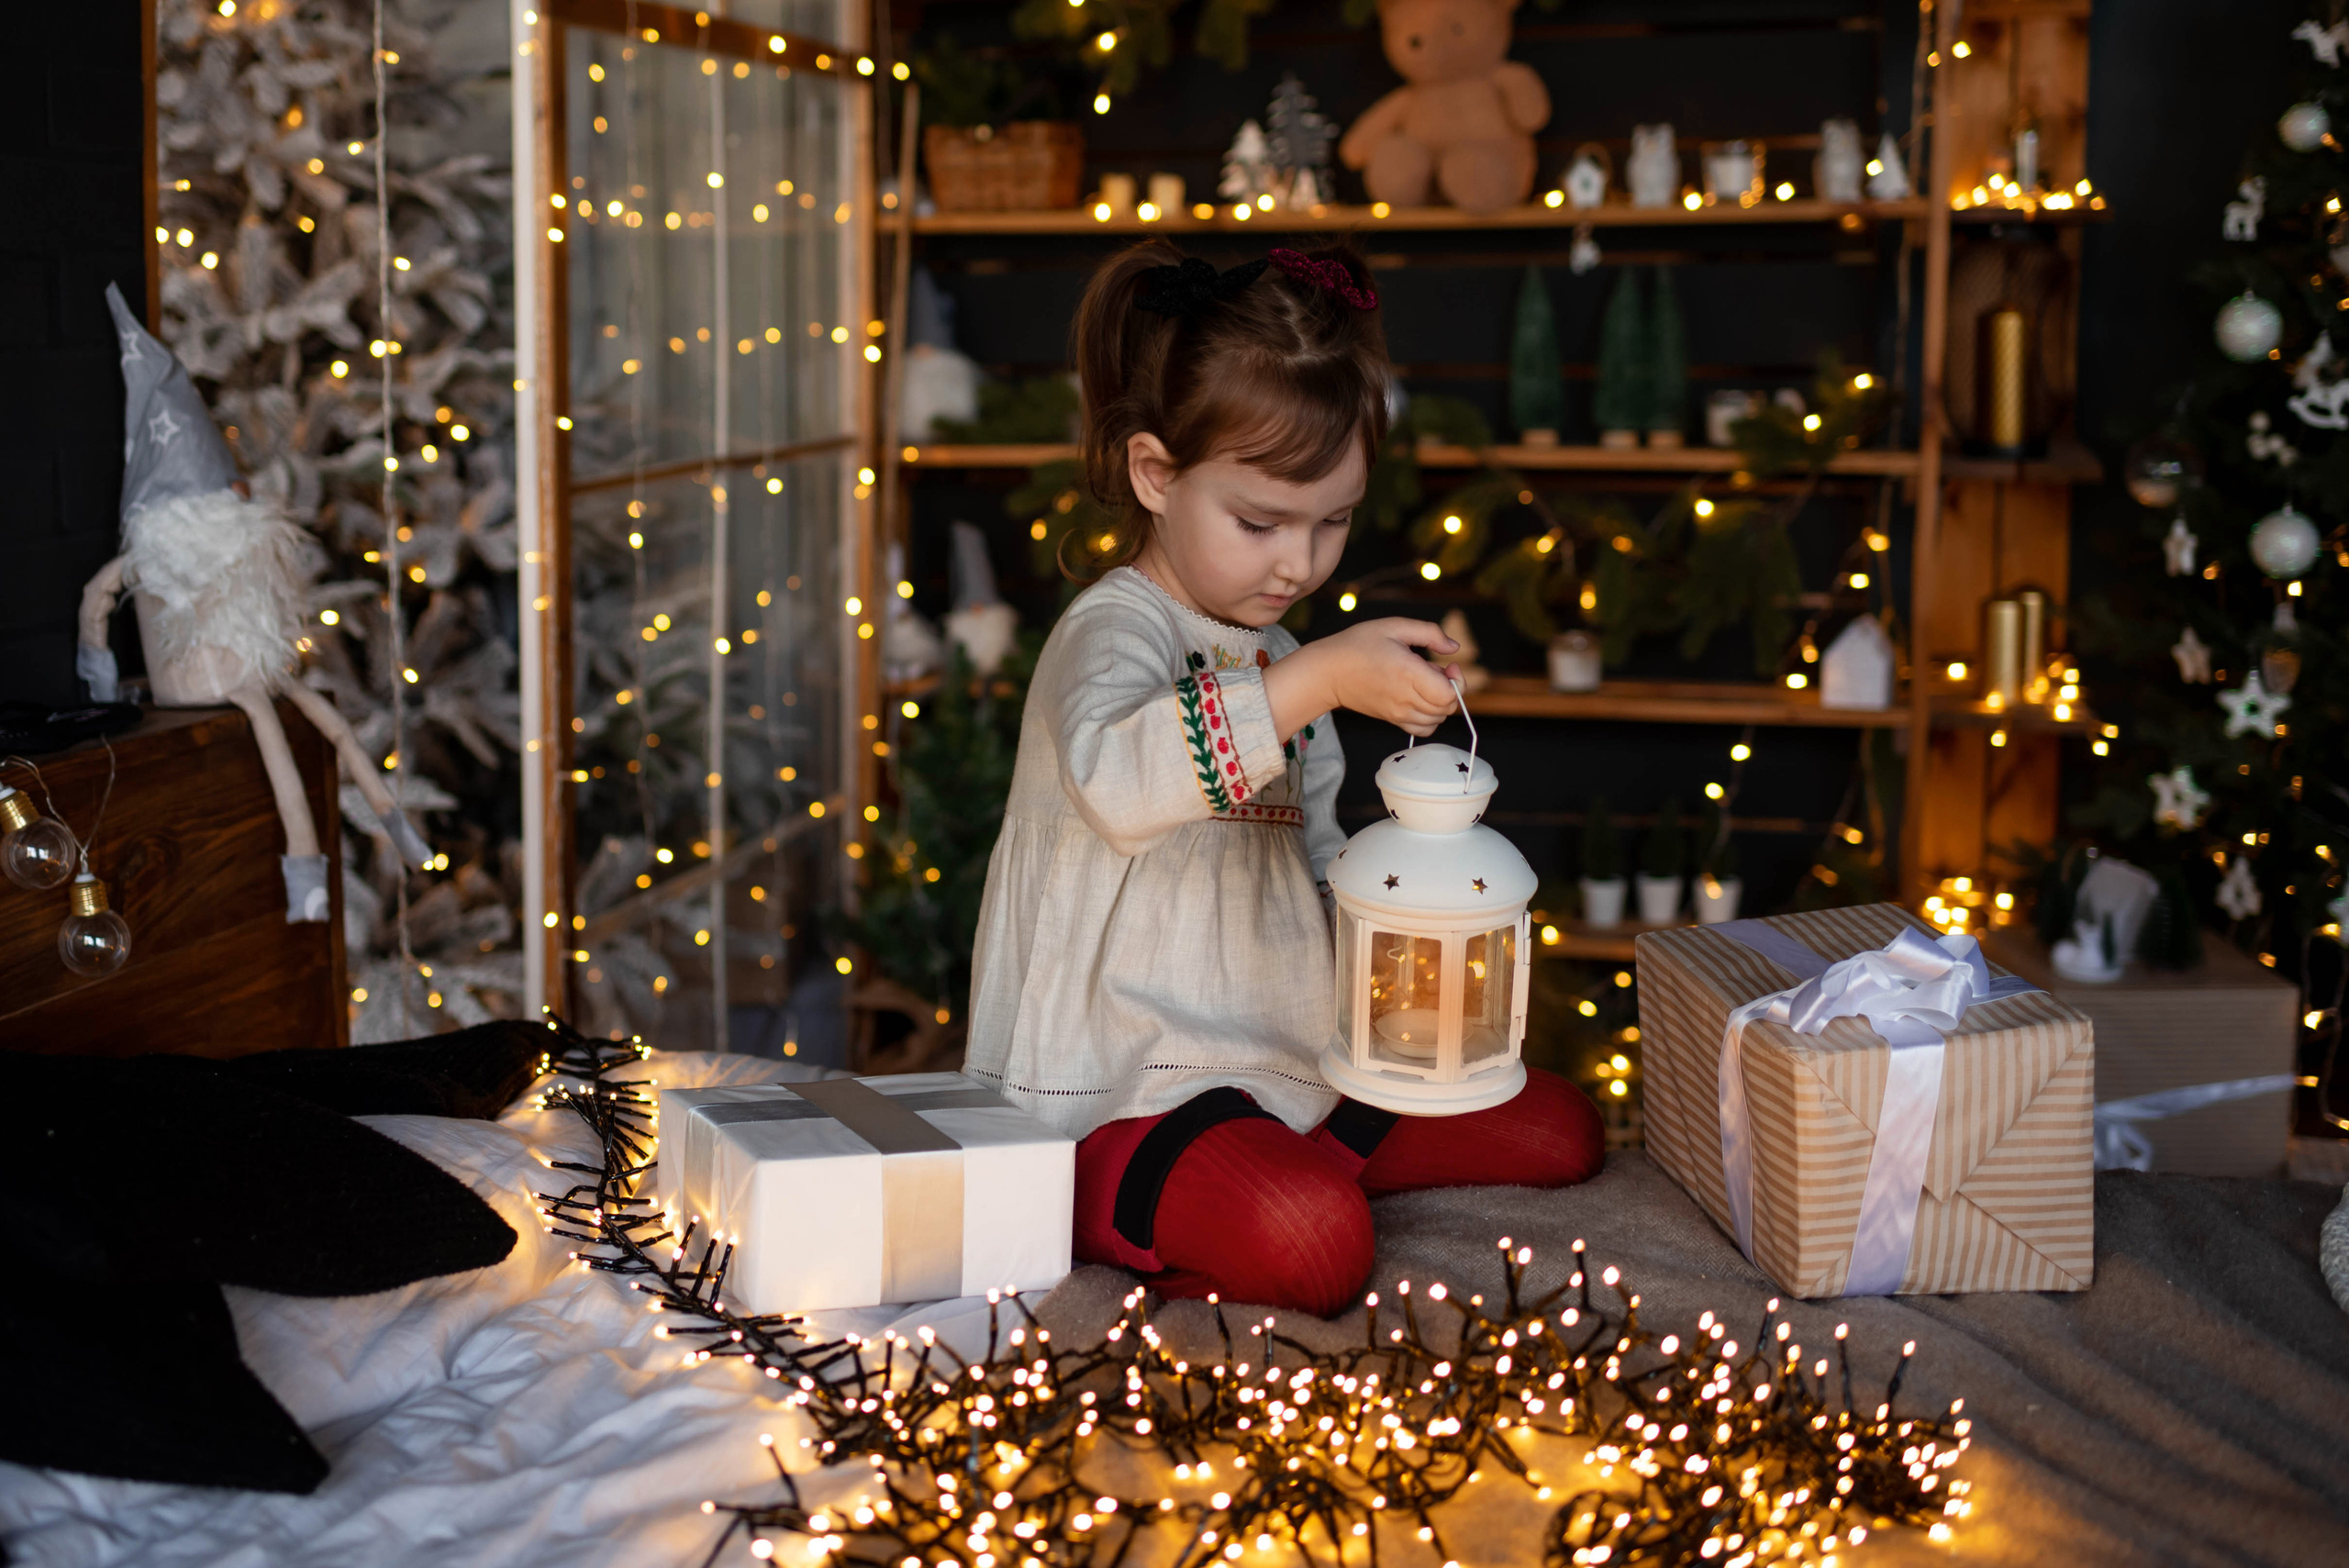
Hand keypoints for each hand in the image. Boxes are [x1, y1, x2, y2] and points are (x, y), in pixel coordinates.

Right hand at [1266, 618, 1459, 738]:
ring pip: (1437, 720)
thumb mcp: (1394, 626)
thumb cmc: (1358, 644)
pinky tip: (1421, 700)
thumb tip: (1454, 648)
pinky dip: (1430, 718)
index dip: (1457, 681)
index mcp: (1408, 673)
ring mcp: (1398, 712)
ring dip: (1441, 703)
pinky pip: (1423, 729)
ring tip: (1426, 684)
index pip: (1448, 695)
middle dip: (1452, 689)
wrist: (1328, 672)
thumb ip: (1430, 633)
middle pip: (1447, 708)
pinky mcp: (1392, 719)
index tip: (1448, 666)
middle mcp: (1405, 698)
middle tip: (1437, 671)